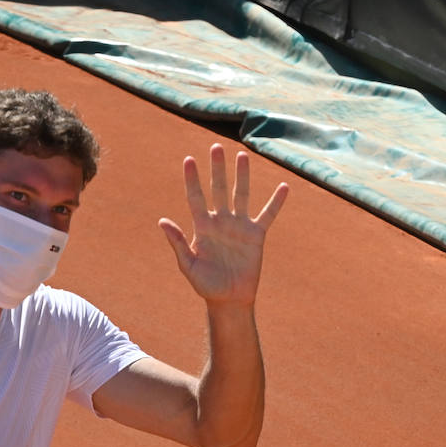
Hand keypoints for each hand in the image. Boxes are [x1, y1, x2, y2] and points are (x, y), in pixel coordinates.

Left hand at [158, 144, 288, 307]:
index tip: (188, 160)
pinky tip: (284, 187)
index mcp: (202, 227)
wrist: (229, 300)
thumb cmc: (205, 285)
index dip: (192, 179)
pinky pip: (267, 215)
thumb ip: (177, 242)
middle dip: (217, 168)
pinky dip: (276, 202)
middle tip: (216, 147)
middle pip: (218, 189)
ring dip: (241, 176)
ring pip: (241, 194)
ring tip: (241, 155)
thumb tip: (162, 221)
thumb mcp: (188, 265)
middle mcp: (220, 221)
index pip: (195, 197)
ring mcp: (239, 226)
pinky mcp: (256, 235)